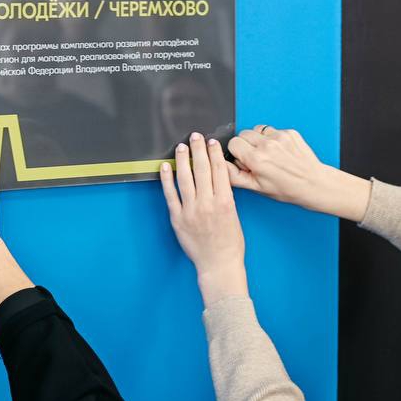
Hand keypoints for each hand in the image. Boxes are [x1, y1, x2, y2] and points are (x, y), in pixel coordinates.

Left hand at [160, 132, 248, 304]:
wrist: (219, 264)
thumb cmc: (230, 244)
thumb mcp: (235, 216)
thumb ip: (225, 197)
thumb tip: (216, 179)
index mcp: (225, 202)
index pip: (219, 171)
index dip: (214, 154)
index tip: (211, 142)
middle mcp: (208, 204)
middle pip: (202, 170)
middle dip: (198, 150)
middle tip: (195, 136)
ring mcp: (191, 211)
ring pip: (185, 179)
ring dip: (183, 160)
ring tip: (181, 147)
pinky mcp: (178, 219)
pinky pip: (170, 195)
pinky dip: (167, 180)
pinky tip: (166, 167)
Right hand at [227, 125, 371, 220]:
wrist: (314, 184)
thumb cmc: (288, 189)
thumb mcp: (257, 188)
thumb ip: (234, 176)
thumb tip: (221, 166)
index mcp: (257, 159)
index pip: (233, 143)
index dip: (237, 153)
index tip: (245, 161)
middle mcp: (267, 145)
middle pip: (243, 134)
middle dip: (246, 145)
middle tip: (257, 160)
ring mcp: (280, 137)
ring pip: (257, 130)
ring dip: (259, 140)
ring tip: (269, 155)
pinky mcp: (290, 133)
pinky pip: (272, 130)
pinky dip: (273, 139)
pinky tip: (281, 152)